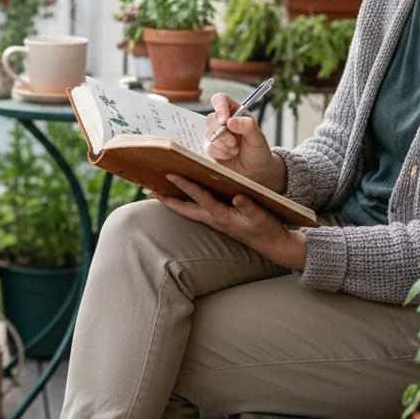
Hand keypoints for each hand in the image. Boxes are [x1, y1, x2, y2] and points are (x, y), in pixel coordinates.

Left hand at [145, 174, 306, 269]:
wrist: (272, 244)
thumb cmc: (266, 229)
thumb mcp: (260, 216)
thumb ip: (248, 206)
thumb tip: (237, 197)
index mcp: (221, 215)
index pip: (199, 197)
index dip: (185, 185)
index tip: (170, 174)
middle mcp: (213, 218)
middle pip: (183, 208)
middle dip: (164, 198)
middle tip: (146, 188)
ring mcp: (213, 220)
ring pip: (186, 210)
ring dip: (170, 200)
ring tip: (155, 190)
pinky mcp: (217, 220)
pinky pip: (194, 210)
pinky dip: (182, 202)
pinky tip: (178, 196)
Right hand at [205, 93, 285, 192]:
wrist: (256, 171)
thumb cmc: (259, 151)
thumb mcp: (258, 138)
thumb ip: (248, 126)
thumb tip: (230, 121)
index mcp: (235, 112)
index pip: (220, 100)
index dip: (220, 108)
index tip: (225, 121)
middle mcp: (223, 122)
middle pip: (211, 118)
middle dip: (221, 133)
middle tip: (234, 142)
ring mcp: (216, 135)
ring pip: (208, 134)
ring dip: (223, 145)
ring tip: (235, 151)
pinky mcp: (212, 148)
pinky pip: (208, 147)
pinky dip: (220, 153)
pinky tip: (229, 156)